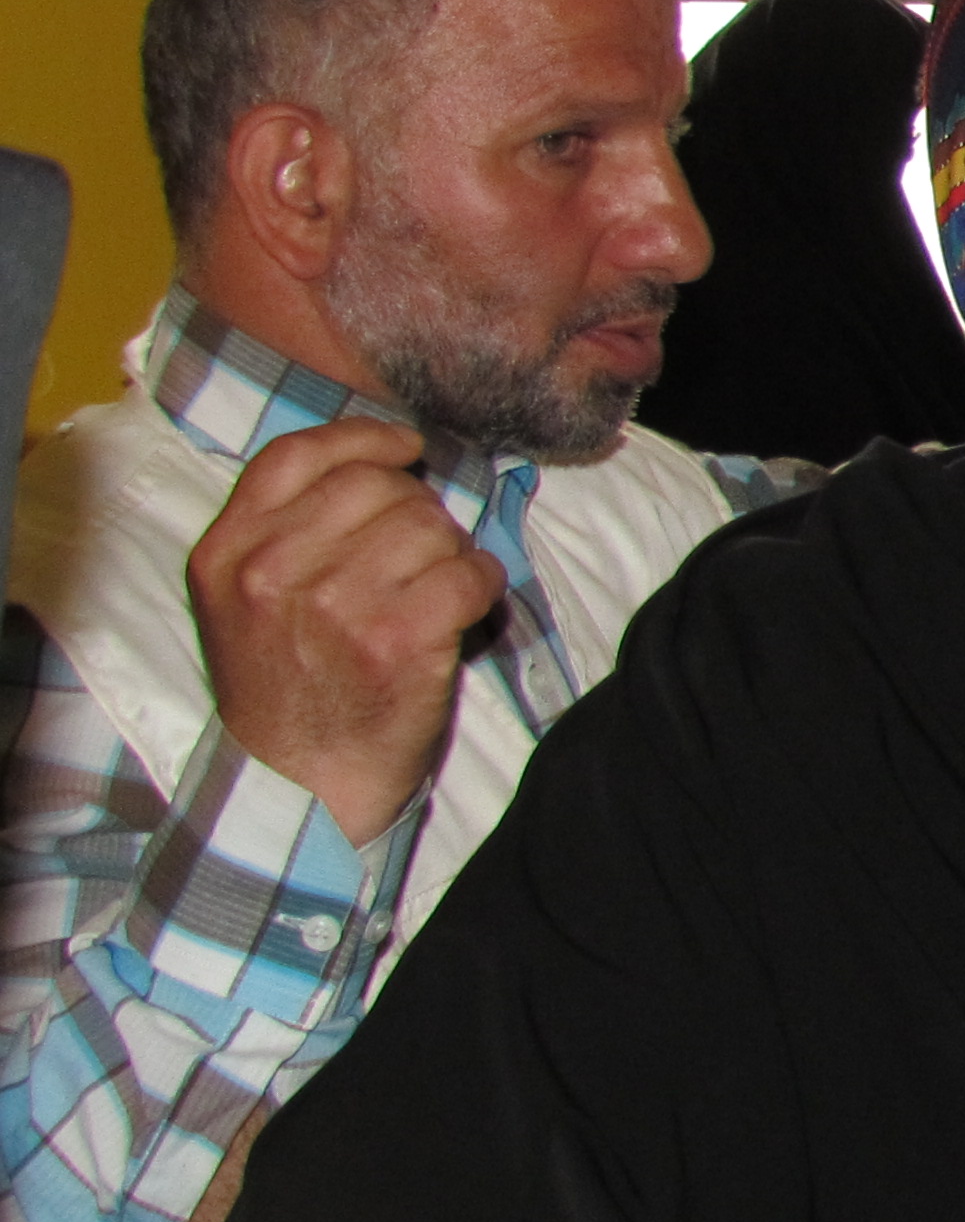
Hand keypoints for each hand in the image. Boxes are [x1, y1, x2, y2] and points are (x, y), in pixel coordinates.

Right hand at [186, 419, 506, 842]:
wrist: (300, 783)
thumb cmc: (286, 688)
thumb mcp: (244, 600)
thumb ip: (283, 529)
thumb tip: (377, 462)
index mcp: (226, 553)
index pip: (297, 456)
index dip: (363, 439)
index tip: (404, 448)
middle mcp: (272, 572)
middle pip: (377, 486)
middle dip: (416, 509)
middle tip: (418, 553)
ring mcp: (334, 604)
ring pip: (429, 525)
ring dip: (449, 551)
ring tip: (433, 590)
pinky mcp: (397, 639)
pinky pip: (469, 572)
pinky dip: (482, 585)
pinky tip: (464, 608)